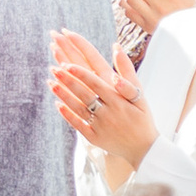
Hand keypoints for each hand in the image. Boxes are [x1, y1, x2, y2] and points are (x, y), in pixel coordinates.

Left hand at [50, 30, 154, 164]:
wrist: (145, 148)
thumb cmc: (142, 117)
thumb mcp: (140, 94)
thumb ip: (127, 71)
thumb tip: (116, 47)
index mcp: (119, 100)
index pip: (96, 83)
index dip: (81, 73)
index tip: (66, 64)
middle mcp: (109, 112)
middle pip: (84, 94)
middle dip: (68, 81)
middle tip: (53, 68)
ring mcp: (101, 126)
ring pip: (78, 108)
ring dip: (63, 95)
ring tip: (50, 82)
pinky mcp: (95, 138)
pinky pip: (78, 125)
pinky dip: (67, 115)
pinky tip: (56, 104)